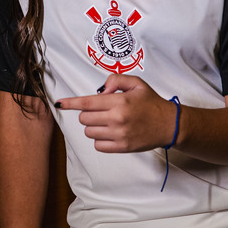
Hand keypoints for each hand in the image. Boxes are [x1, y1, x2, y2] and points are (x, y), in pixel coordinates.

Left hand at [57, 74, 175, 152]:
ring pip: (89, 132)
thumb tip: (101, 90)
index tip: (59, 104)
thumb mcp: (136, 83)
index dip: (70, 103)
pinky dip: (100, 140)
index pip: (87, 102)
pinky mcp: (122, 147)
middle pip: (84, 118)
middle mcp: (117, 118)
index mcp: (119, 101)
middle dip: (88, 114)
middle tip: (101, 111)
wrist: (169, 124)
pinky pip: (98, 145)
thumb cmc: (151, 103)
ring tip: (108, 122)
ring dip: (94, 126)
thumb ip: (115, 80)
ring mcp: (119, 134)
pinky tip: (110, 133)